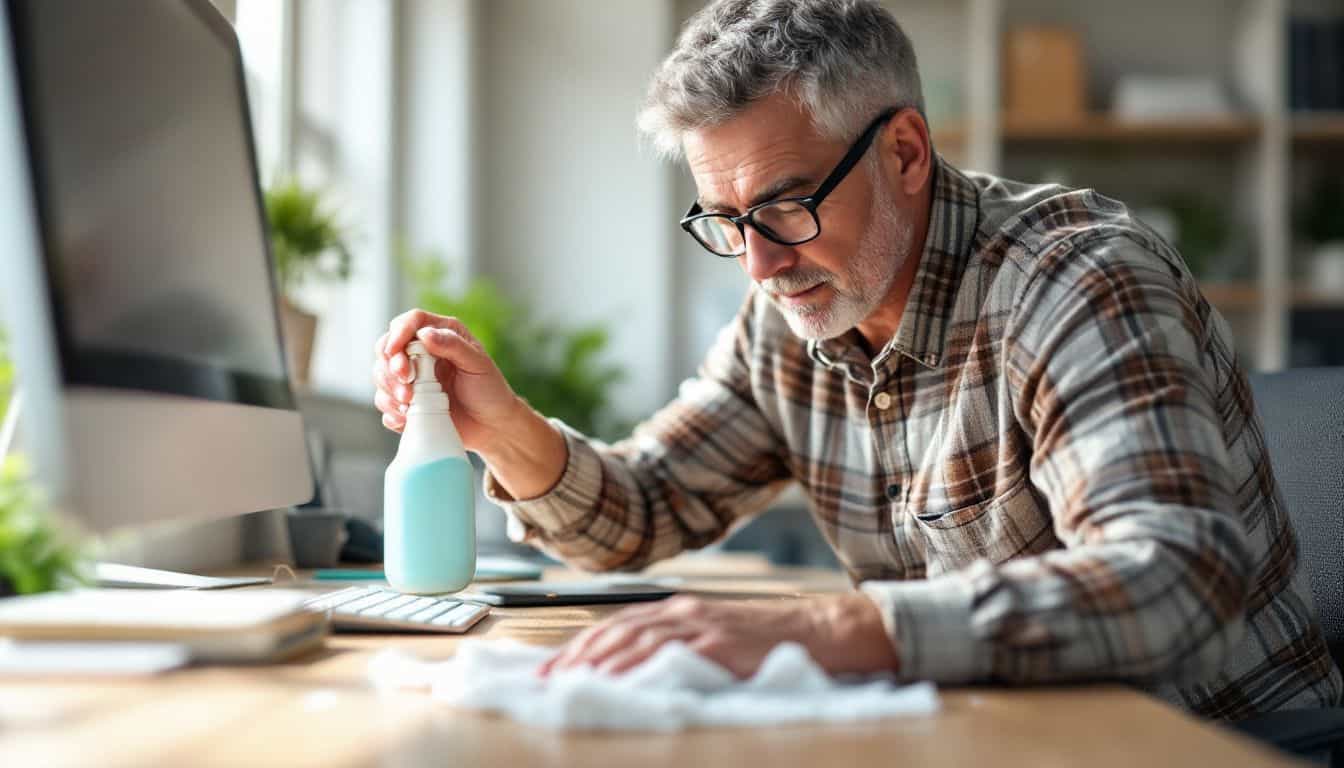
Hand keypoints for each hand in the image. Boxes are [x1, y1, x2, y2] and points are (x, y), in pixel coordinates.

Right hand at [372, 309, 519, 449]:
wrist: (493, 425)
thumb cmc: (490, 390)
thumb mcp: (478, 364)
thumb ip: (453, 345)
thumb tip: (425, 334)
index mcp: (440, 335)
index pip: (409, 323)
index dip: (398, 333)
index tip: (395, 350)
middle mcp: (421, 353)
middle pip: (387, 349)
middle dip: (391, 366)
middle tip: (407, 382)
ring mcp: (412, 378)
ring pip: (382, 375)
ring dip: (389, 389)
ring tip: (410, 403)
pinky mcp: (407, 402)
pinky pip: (385, 404)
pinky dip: (391, 411)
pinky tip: (406, 417)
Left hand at [539, 593, 898, 678]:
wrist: (819, 630)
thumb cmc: (767, 639)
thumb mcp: (714, 635)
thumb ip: (676, 646)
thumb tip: (633, 673)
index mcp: (677, 609)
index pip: (614, 626)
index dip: (577, 647)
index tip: (547, 670)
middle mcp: (682, 612)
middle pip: (613, 632)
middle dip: (574, 657)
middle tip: (542, 682)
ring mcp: (700, 626)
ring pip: (633, 641)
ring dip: (595, 664)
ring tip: (566, 685)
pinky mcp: (719, 644)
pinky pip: (668, 656)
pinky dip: (636, 670)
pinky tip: (615, 683)